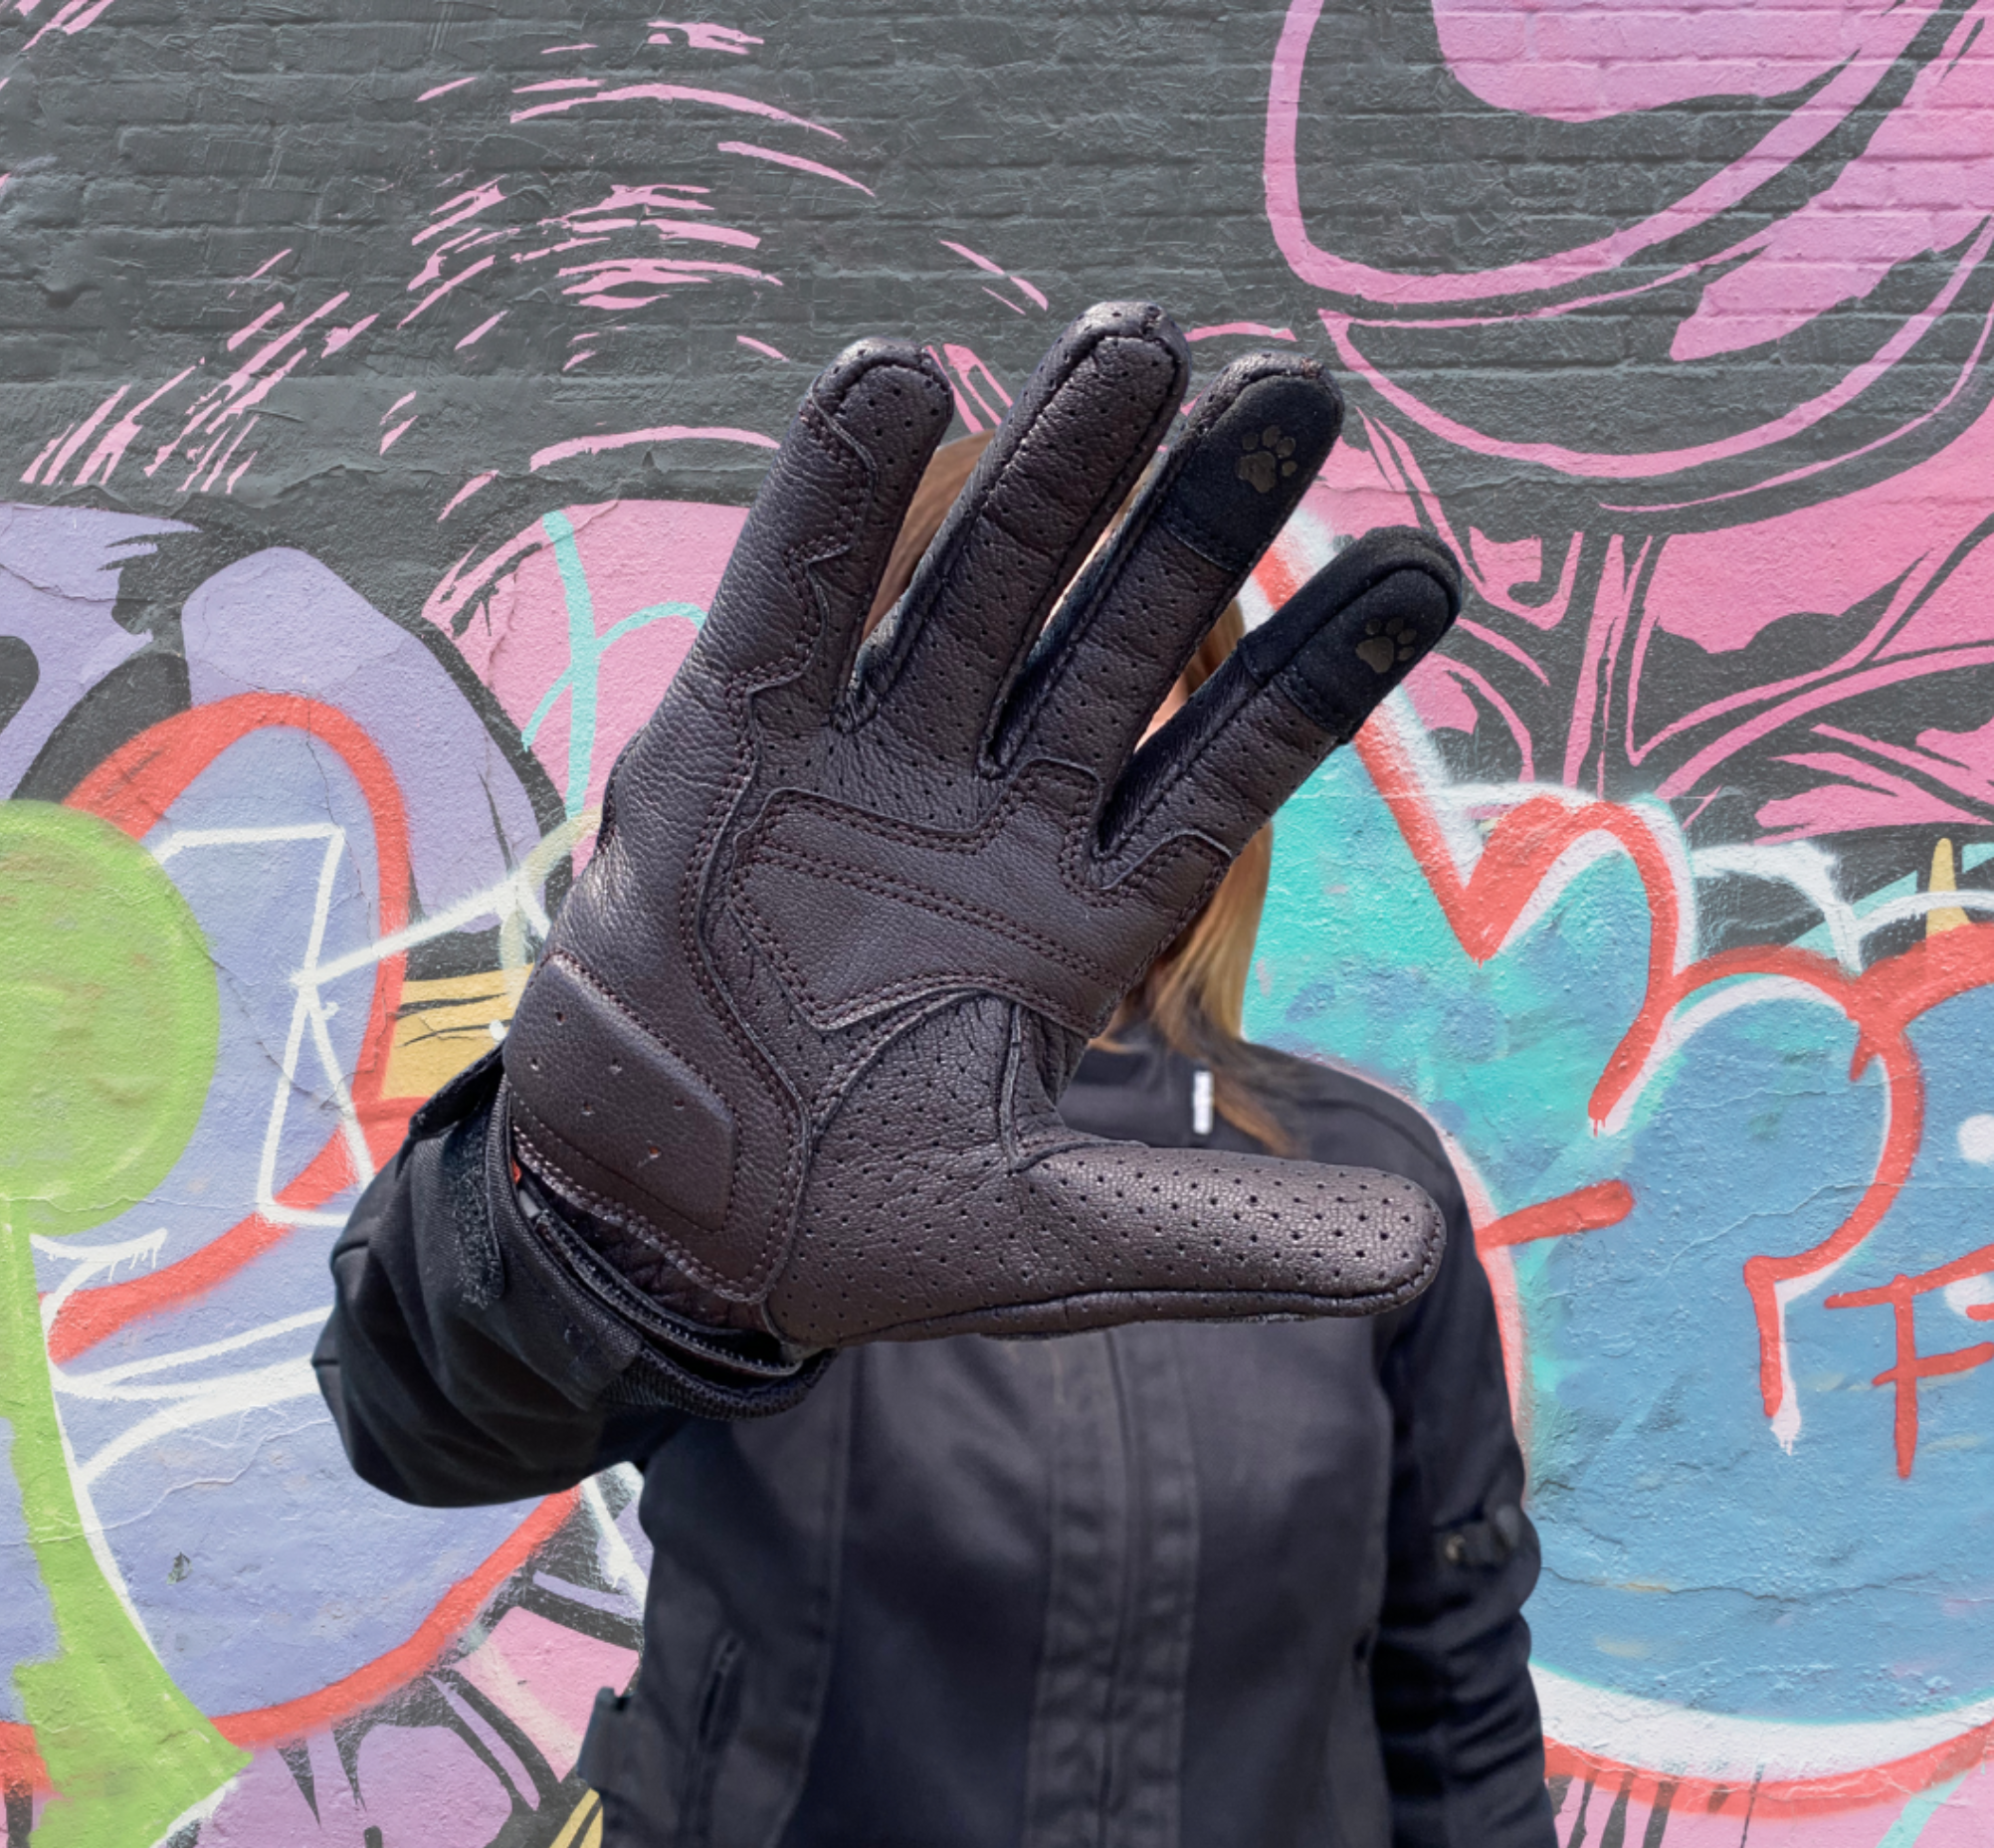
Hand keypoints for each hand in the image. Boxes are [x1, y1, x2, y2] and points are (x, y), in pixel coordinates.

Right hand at [504, 303, 1461, 1353]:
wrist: (659, 1230)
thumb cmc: (857, 1236)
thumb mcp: (1049, 1241)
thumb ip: (1222, 1234)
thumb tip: (1423, 1255)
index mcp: (1083, 916)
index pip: (1225, 767)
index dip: (1322, 674)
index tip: (1429, 575)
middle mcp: (989, 816)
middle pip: (1117, 641)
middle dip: (1202, 524)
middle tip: (1297, 394)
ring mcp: (862, 767)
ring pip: (972, 590)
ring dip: (1051, 472)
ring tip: (1139, 349)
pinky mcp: (728, 745)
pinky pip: (791, 603)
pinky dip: (833, 501)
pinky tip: (899, 383)